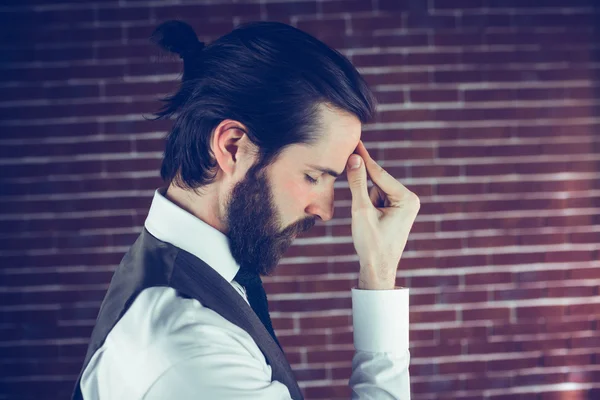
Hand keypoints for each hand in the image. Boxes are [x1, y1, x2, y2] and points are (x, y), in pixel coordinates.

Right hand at [346, 140, 420, 289]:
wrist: (378, 269)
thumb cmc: (371, 244)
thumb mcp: (361, 211)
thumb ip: (357, 183)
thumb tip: (354, 159)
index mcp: (407, 199)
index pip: (380, 174)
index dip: (364, 158)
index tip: (355, 141)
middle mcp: (409, 199)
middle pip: (378, 182)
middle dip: (363, 189)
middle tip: (355, 195)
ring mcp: (404, 205)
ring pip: (375, 190)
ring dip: (365, 200)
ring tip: (366, 223)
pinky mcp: (397, 211)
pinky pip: (377, 199)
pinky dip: (367, 205)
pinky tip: (368, 222)